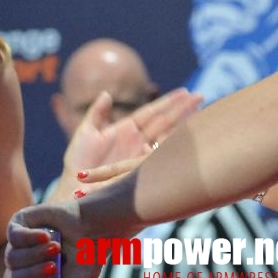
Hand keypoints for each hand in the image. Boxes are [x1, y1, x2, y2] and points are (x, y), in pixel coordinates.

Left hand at [3, 202, 101, 277]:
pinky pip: (14, 237)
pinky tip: (46, 235)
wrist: (91, 230)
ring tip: (57, 248)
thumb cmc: (83, 260)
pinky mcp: (17, 226)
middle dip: (34, 273)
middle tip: (53, 267)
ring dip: (35, 254)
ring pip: (12, 258)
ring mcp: (18, 247)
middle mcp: (22, 267)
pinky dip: (30, 237)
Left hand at [49, 88, 200, 201]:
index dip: (168, 102)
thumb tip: (108, 94)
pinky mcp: (142, 171)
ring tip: (202, 116)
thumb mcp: (85, 133)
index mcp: (127, 130)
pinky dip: (176, 150)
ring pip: (168, 139)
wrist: (75, 185)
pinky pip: (162, 159)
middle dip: (183, 110)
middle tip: (201, 96)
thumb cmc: (78, 161)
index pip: (152, 112)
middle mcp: (138, 142)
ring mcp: (142, 156)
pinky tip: (191, 143)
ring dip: (185, 128)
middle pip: (165, 122)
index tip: (185, 91)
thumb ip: (97, 113)